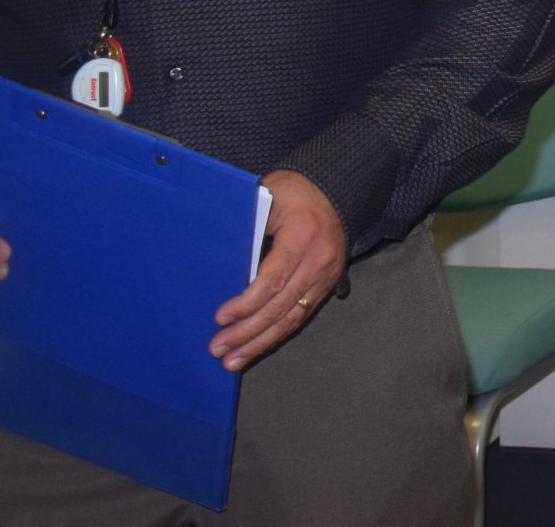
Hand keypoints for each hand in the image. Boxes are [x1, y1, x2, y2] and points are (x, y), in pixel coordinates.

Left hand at [212, 171, 345, 371]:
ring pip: (292, 318)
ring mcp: (326, 276)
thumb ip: (249, 225)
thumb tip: (220, 259)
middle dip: (248, 331)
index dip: (247, 303)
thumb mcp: (269, 195)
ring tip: (232, 361)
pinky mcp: (326, 286)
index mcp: (304, 235)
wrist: (336, 193)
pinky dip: (276, 335)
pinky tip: (256, 349)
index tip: (221, 318)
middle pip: (281, 305)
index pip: (274, 278)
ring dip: (260, 342)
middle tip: (218, 348)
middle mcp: (320, 260)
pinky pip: (300, 316)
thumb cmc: (294, 193)